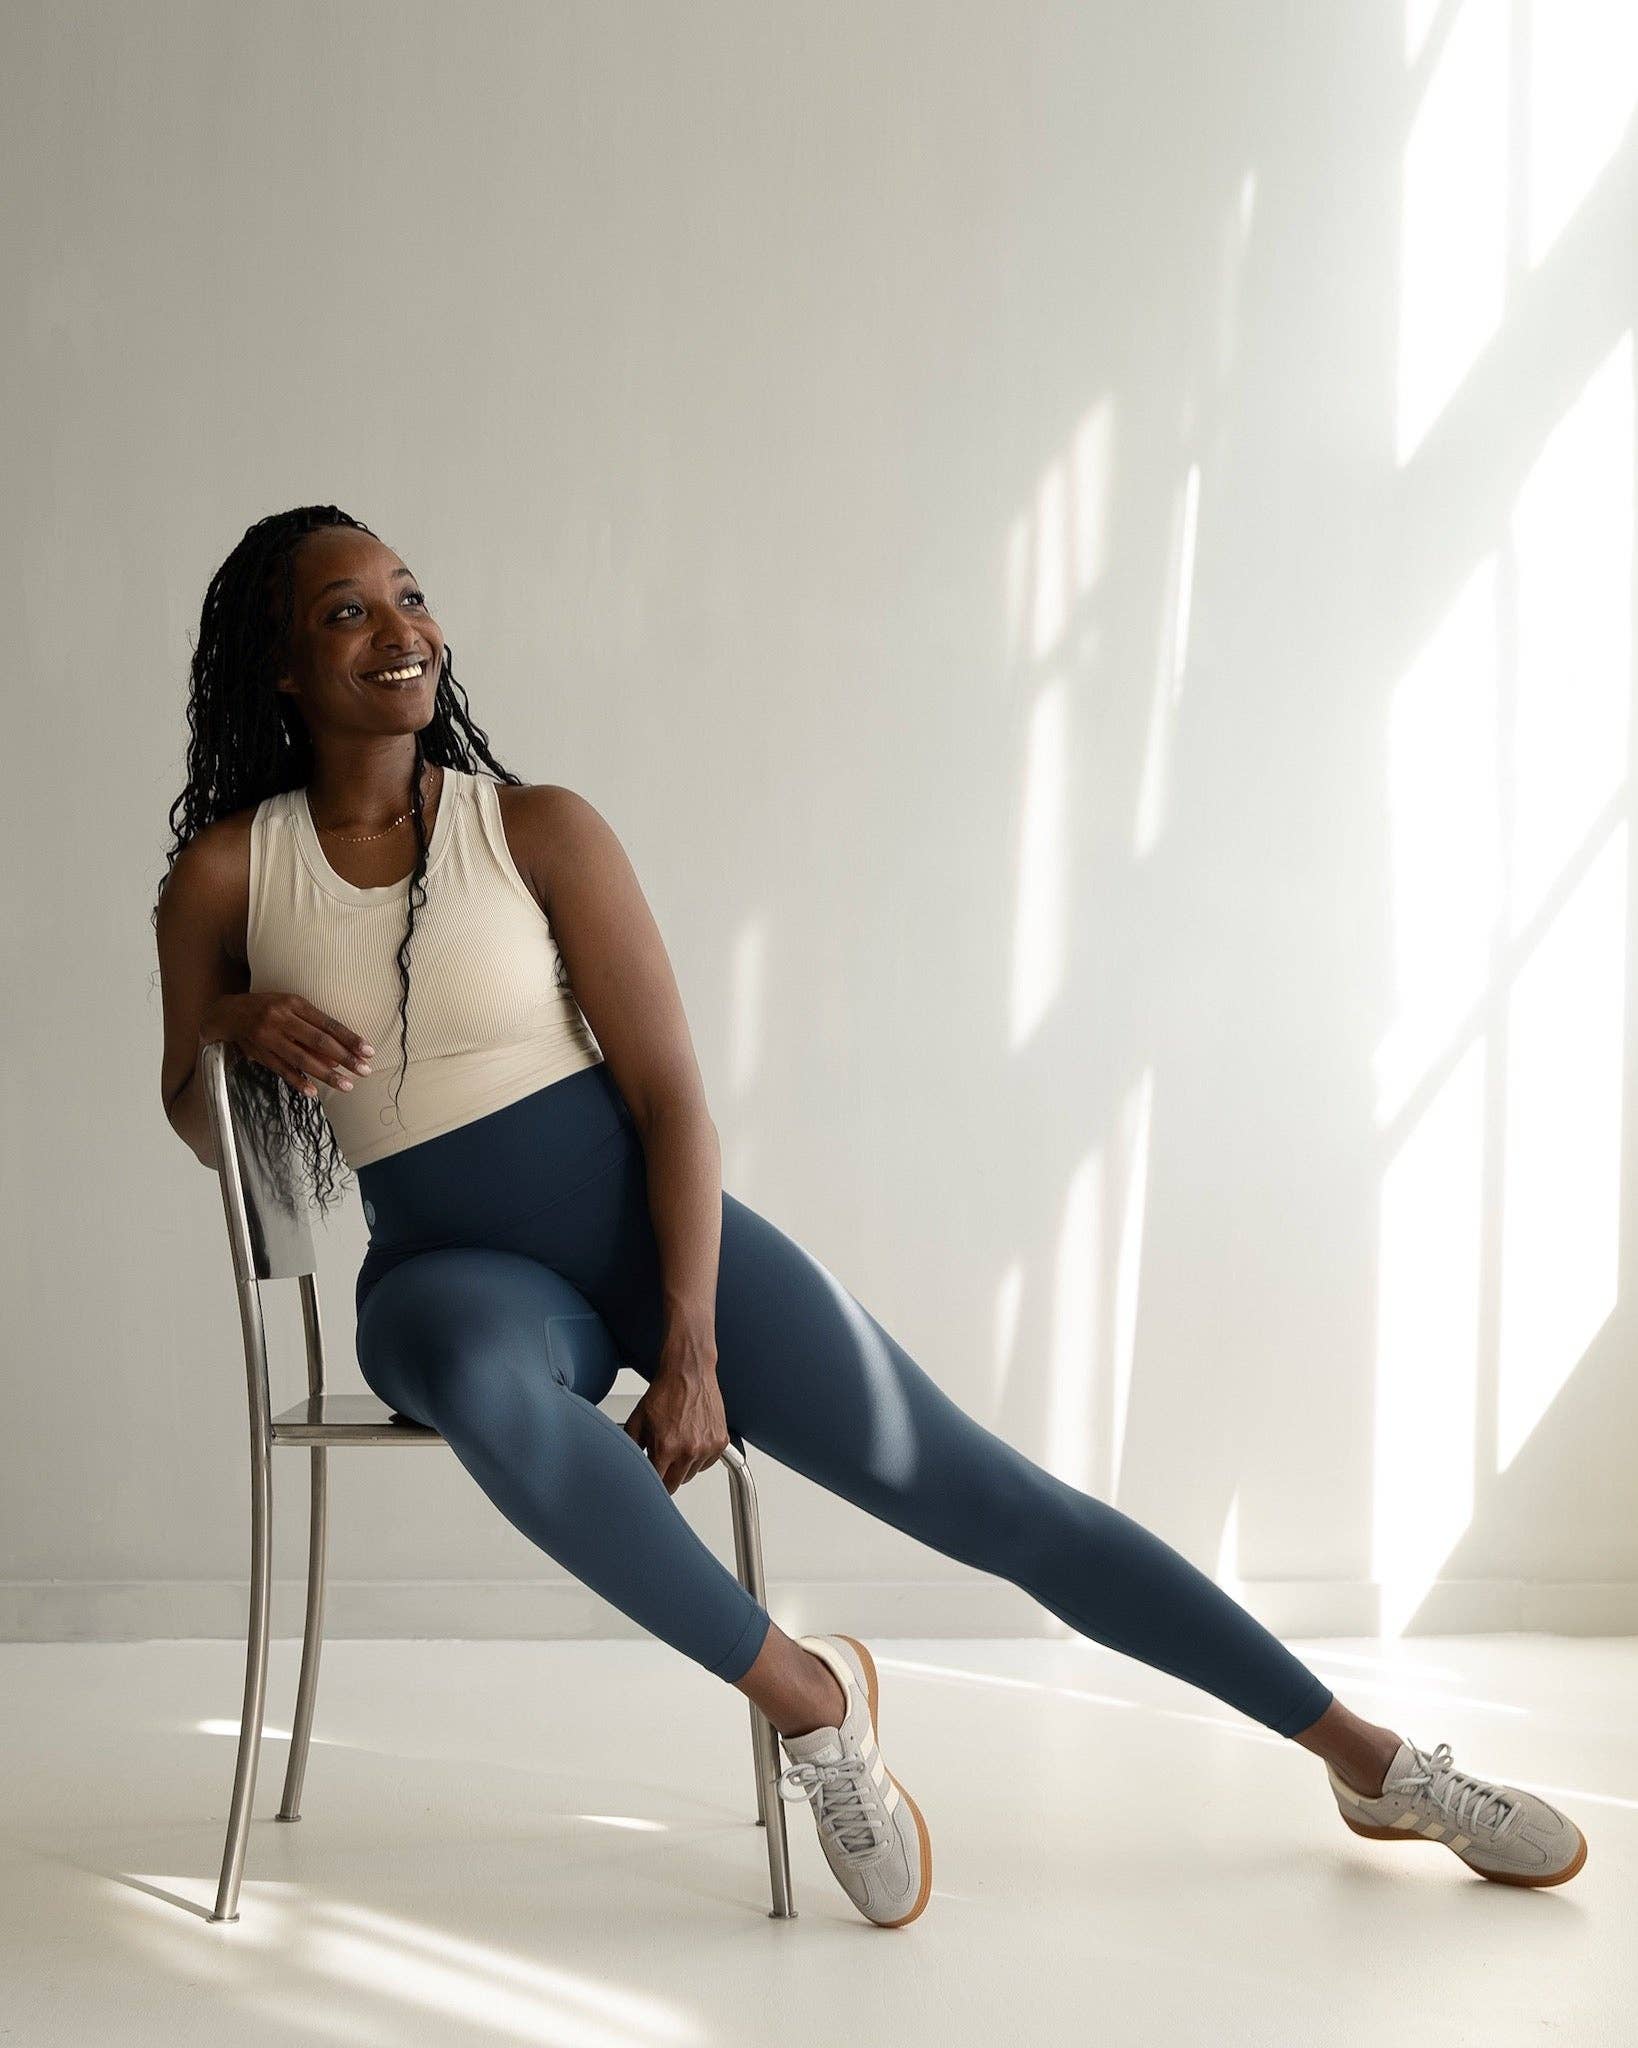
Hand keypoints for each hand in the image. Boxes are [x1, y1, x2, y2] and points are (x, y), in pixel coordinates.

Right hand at [202, 991, 374, 1099]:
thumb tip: (340, 1050)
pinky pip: (282, 1070)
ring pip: (302, 1059)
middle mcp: (282, 1019)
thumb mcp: (292, 1006)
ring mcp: (269, 1037)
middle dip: (344, 1058)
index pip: (328, 1024)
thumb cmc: (269, 1008)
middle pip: (319, 1041)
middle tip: (364, 1070)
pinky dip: (298, 1081)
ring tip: (346, 1085)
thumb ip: (314, 1024)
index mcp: (295, 1004)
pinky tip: (313, 1091)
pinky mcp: (260, 1053)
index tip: (368, 1051)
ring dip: (326, 1074)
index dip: (350, 1038)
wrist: (229, 1013)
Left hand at [623, 1362, 729, 1493]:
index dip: (650, 1484)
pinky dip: (699, 1457)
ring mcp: (707, 1447)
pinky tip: (691, 1440)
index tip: (648, 1483)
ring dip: (683, 1466)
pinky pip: (707, 1463)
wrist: (689, 1372)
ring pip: (692, 1474)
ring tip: (677, 1443)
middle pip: (675, 1484)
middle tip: (661, 1463)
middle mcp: (689, 1450)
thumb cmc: (666, 1393)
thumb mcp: (637, 1420)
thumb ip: (630, 1448)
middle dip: (666, 1478)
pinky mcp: (720, 1442)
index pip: (658, 1484)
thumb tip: (627, 1465)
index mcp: (667, 1447)